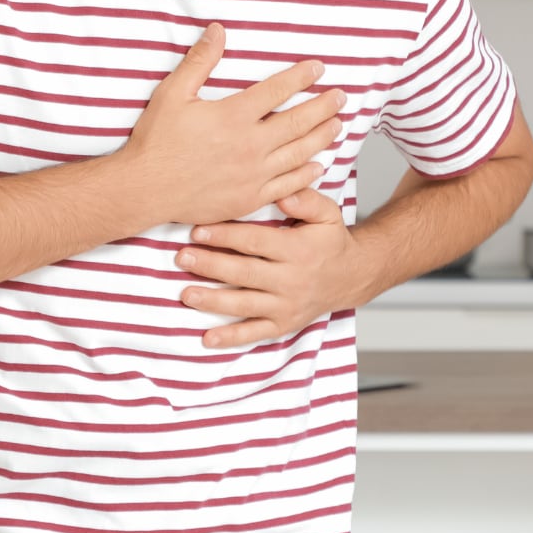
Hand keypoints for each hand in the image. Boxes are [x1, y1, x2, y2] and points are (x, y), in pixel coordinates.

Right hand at [119, 23, 346, 225]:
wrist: (145, 189)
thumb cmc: (156, 142)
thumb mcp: (172, 93)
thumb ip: (199, 61)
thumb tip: (218, 30)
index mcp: (233, 116)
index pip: (277, 91)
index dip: (301, 77)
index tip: (317, 68)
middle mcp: (250, 145)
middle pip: (297, 122)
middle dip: (323, 106)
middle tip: (341, 97)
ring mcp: (253, 175)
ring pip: (299, 153)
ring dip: (322, 137)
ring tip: (338, 125)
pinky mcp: (249, 198)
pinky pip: (287, 185)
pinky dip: (306, 174)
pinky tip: (317, 165)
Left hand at [175, 186, 361, 347]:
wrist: (351, 277)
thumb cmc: (330, 241)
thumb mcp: (327, 213)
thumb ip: (306, 199)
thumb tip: (282, 193)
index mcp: (298, 250)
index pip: (255, 242)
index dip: (225, 236)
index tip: (197, 230)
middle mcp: (292, 280)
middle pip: (244, 273)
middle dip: (211, 265)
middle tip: (181, 257)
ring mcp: (287, 306)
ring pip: (245, 304)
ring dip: (213, 301)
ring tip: (185, 294)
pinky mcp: (284, 324)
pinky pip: (255, 333)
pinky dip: (231, 338)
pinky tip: (207, 338)